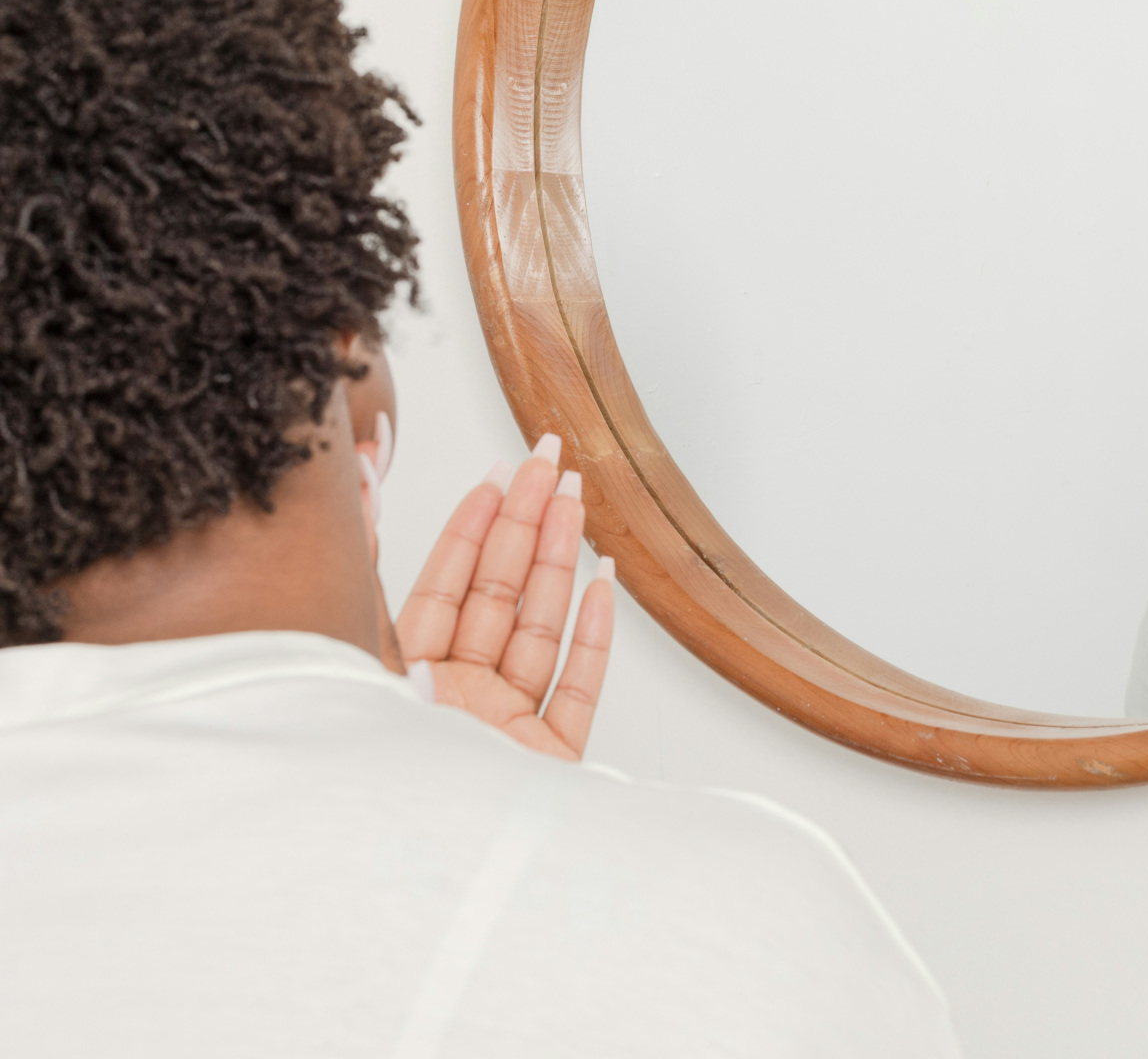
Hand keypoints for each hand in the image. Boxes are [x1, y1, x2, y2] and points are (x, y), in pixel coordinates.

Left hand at [368, 434, 615, 760]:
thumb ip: (358, 569)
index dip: (474, 524)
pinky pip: (578, 690)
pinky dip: (594, 636)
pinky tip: (604, 585)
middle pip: (499, 596)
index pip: (445, 585)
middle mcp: (456, 701)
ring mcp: (506, 733)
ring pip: (541, 629)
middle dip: (527, 522)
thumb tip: (355, 484)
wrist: (418, 884)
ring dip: (562, 561)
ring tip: (578, 502)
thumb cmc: (372, 786)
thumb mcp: (345, 658)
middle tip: (550, 461)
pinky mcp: (549, 769)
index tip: (500, 473)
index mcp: (402, 679)